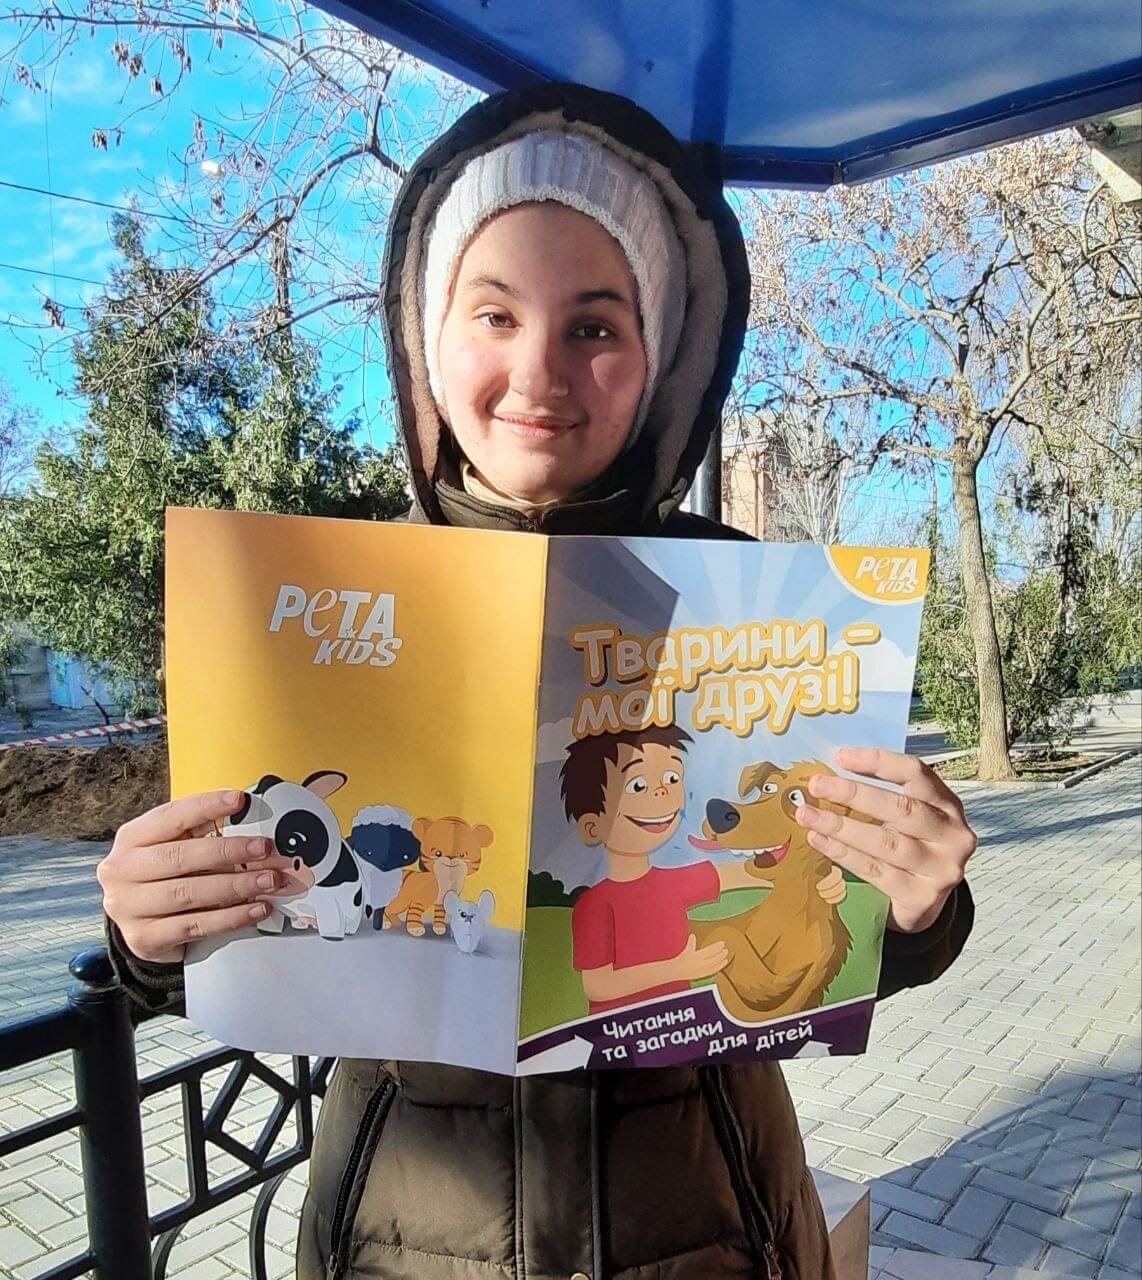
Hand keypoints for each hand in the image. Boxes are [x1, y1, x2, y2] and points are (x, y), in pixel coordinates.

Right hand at [97, 790, 296, 963]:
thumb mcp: (172, 846)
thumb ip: (201, 832)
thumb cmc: (161, 876)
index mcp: (131, 838)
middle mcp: (122, 871)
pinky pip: (195, 926)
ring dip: (236, 886)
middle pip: (180, 857)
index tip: (239, 801)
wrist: (137, 923)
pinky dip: (231, 917)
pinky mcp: (145, 938)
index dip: (206, 807)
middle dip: (228, 851)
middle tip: (264, 848)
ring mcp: (129, 907)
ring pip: (189, 893)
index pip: (171, 817)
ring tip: (268, 880)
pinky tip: (257, 909)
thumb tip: (247, 819)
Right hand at [674, 933, 729, 980]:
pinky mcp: (702, 975)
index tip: (723, 943)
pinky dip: (717, 968)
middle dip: (721, 954)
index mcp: (697, 956)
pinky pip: (712, 972)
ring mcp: (702, 970)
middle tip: (726, 950)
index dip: (717, 947)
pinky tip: (720, 966)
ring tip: (726, 958)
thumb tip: (693, 936)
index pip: (710, 950)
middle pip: (714, 959)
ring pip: (714, 966)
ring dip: (721, 962)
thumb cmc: (680, 960)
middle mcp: (700, 964)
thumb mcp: (686, 950)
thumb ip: (691, 943)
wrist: (676, 971)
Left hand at [794, 747, 976, 933]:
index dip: (879, 762)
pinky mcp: (922, 897)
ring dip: (840, 826)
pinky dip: (842, 853)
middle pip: (900, 809)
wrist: (925, 901)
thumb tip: (832, 772)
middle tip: (817, 785)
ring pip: (884, 843)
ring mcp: (940, 869)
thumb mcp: (909, 816)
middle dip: (853, 794)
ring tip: (808, 814)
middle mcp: (952, 835)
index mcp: (948, 805)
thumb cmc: (911, 846)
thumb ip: (883, 794)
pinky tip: (819, 840)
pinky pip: (874, 870)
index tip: (842, 757)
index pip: (916, 773)